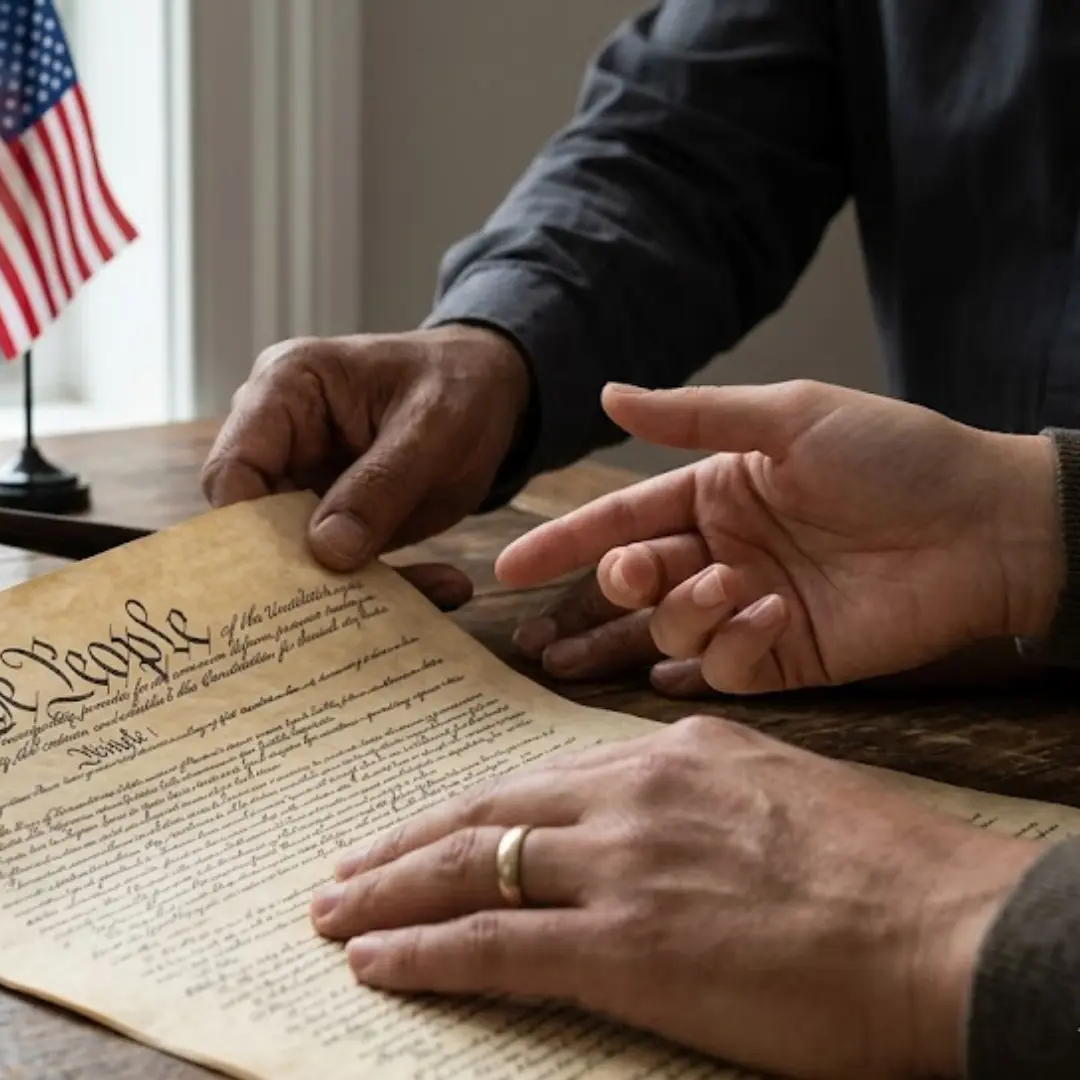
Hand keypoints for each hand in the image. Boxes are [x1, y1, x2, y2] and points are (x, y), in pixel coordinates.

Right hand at [201, 325, 532, 608]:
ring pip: (292, 553)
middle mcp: (277, 436)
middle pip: (252, 520)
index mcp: (284, 389)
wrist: (492, 389)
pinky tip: (439, 587)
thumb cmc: (457, 384)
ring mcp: (299, 479)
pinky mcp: (326, 517)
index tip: (288, 576)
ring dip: (349, 585)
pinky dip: (382, 582)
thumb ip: (381, 484)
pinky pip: (335, 564)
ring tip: (419, 597)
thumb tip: (327, 550)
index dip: (246, 527)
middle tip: (349, 608)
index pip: (233, 466)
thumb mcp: (433, 427)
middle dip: (296, 569)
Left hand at [310, 715, 1042, 1078]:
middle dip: (399, 847)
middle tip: (338, 870)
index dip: (463, 814)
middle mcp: (633, 797)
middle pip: (480, 816)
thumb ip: (698, 804)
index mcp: (673, 757)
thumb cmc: (892, 882)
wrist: (952, 933)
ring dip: (385, 895)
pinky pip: (490, 944)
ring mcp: (623, 869)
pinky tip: (375, 962)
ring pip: (467, 871)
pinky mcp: (626, 947)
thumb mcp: (782, 799)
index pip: (534, 783)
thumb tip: (644, 831)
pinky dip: (419, 952)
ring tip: (332, 915)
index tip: (418, 834)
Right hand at [494, 381, 1062, 693]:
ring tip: (730, 585)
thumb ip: (691, 417)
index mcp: (715, 494)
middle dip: (609, 589)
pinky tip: (758, 619)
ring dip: (682, 610)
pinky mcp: (787, 657)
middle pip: (628, 585)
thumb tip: (607, 395)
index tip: (508, 567)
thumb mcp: (788, 417)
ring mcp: (749, 609)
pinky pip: (723, 668)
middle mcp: (721, 554)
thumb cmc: (898, 457)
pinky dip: (727, 648)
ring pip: (667, 630)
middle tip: (629, 578)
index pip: (617, 521)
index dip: (561, 544)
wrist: (990, 525)